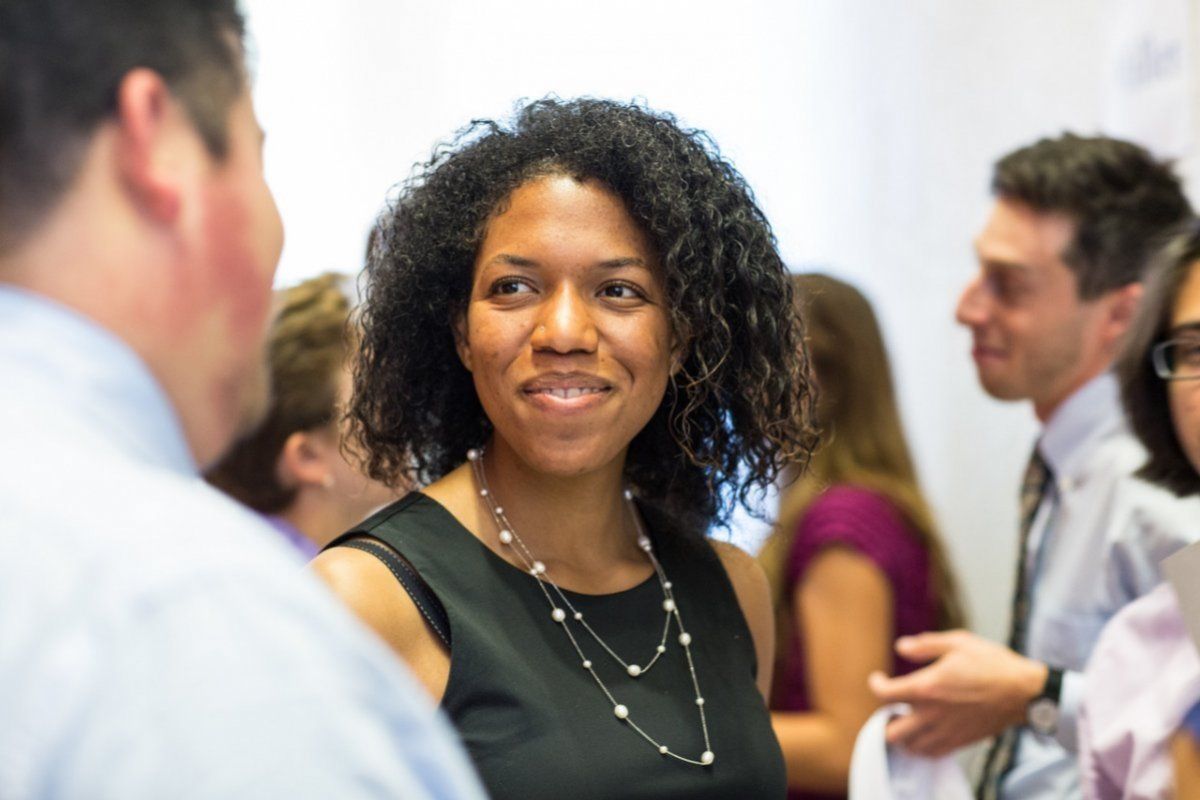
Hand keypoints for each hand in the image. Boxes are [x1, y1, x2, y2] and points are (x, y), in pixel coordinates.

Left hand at [867, 630, 1046, 756]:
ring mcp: (946, 731)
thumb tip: (900, 647)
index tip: (878, 678)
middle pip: (892, 732)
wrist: (1023, 691)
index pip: (885, 695)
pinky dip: (922, 746)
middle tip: (894, 706)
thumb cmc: (992, 664)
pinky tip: (925, 731)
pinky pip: (932, 753)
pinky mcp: (960, 741)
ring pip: (910, 747)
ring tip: (908, 719)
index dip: (876, 685)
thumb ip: (925, 645)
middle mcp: (931, 714)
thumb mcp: (957, 643)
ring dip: (903, 734)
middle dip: (886, 719)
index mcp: (926, 688)